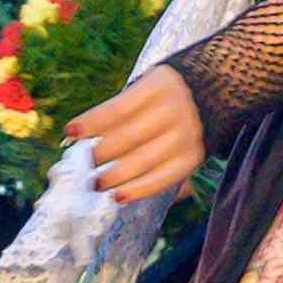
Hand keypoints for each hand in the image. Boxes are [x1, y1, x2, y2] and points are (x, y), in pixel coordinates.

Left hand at [71, 67, 207, 204]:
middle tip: (84, 164)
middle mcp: (175, 110)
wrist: (213, 93)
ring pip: (142, 161)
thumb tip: (77, 136)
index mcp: (159, 86)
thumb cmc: (161, 95)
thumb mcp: (145, 88)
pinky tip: (119, 196)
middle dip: (100, 153)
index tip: (69, 132)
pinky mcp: (192, 158)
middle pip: (128, 137)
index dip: (91, 122)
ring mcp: (185, 135)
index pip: (118, 109)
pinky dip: (138, 190)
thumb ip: (118, 111)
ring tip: (96, 183)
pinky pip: (162, 179)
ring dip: (114, 176)